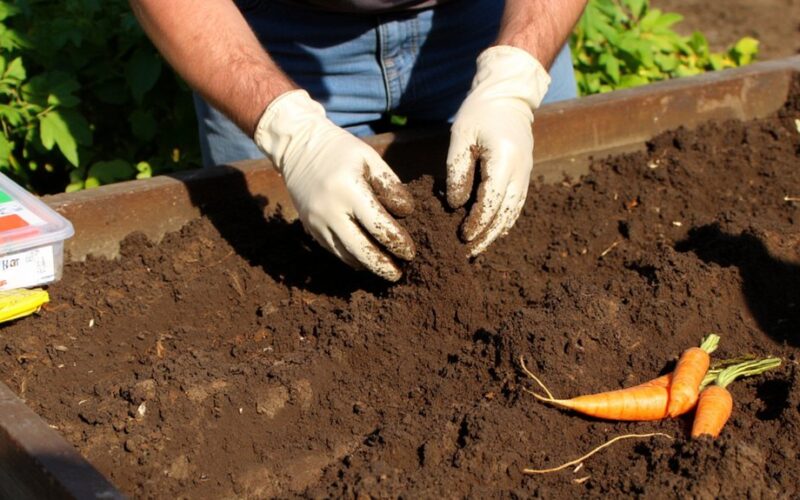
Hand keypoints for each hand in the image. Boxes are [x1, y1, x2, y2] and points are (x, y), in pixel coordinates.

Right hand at [254, 90, 414, 280]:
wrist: (298, 147)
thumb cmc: (341, 151)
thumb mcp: (370, 159)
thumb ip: (390, 185)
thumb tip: (405, 214)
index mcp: (348, 190)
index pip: (378, 226)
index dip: (397, 242)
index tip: (410, 252)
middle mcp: (329, 210)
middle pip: (360, 250)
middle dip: (382, 266)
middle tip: (398, 274)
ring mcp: (316, 221)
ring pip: (345, 255)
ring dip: (366, 265)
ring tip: (386, 270)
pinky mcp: (309, 227)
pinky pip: (333, 250)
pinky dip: (350, 258)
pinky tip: (365, 260)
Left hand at [446, 45, 550, 255]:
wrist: (508, 97)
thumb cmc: (479, 114)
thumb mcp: (461, 137)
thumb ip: (457, 171)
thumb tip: (455, 204)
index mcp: (505, 159)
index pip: (492, 201)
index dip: (478, 222)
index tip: (463, 236)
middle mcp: (521, 171)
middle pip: (505, 214)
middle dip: (486, 236)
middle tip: (466, 252)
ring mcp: (526, 176)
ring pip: (513, 214)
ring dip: (495, 234)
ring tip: (475, 249)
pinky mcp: (524, 177)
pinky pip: (516, 207)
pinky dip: (503, 223)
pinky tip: (488, 234)